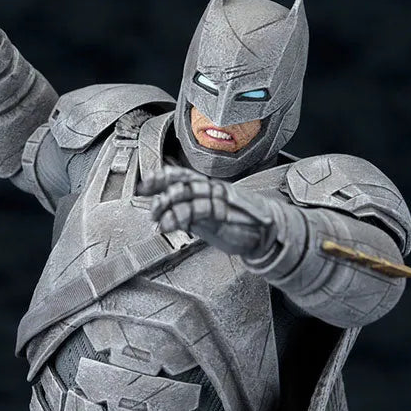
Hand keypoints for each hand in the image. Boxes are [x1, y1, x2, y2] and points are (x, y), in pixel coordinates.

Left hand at [138, 165, 277, 256]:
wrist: (267, 234)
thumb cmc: (238, 226)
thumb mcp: (208, 219)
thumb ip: (190, 214)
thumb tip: (167, 214)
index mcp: (208, 188)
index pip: (181, 176)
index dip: (161, 178)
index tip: (143, 185)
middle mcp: (212, 190)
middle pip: (182, 181)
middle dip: (160, 190)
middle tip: (148, 202)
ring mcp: (218, 200)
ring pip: (188, 193)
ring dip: (167, 205)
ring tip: (156, 218)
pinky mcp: (223, 213)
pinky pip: (198, 210)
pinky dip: (179, 217)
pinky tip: (167, 225)